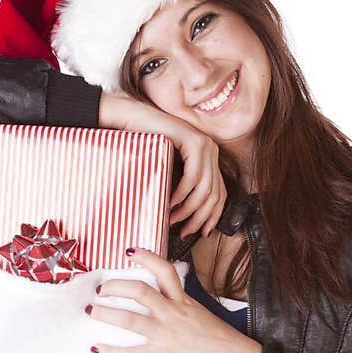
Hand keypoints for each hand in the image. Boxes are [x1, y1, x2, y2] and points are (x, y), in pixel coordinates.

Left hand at [86, 248, 262, 352]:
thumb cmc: (221, 339)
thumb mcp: (200, 313)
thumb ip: (181, 305)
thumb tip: (163, 302)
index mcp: (183, 300)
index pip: (165, 270)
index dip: (146, 257)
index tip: (129, 251)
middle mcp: (173, 312)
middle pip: (139, 291)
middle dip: (115, 286)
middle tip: (101, 288)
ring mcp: (167, 333)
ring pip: (130, 318)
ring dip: (106, 313)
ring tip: (92, 310)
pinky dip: (111, 352)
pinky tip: (96, 349)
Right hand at [99, 91, 227, 238]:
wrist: (131, 119)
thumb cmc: (146, 145)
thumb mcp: (170, 170)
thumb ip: (182, 186)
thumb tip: (187, 216)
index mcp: (209, 158)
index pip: (220, 193)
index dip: (213, 216)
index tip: (203, 233)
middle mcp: (211, 151)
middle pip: (214, 194)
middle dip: (199, 218)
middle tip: (185, 231)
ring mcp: (204, 145)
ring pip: (204, 188)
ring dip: (188, 208)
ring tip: (173, 218)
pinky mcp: (193, 140)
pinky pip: (192, 176)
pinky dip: (181, 193)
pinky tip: (171, 202)